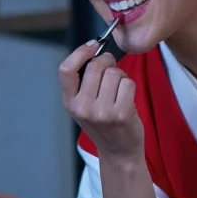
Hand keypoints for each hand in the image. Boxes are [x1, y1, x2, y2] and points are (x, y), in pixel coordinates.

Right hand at [58, 41, 144, 161]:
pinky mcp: (120, 114)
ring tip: (119, 92)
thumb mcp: (84, 105)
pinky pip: (128, 83)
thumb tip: (94, 48)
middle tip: (112, 73)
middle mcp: (82, 107)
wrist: (118, 152)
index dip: (80, 52)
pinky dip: (130, 87)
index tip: (93, 45)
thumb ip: (84, 81)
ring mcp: (101, 112)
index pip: (66, 69)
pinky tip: (127, 100)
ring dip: (121, 77)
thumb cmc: (104, 123)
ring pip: (114, 73)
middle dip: (108, 62)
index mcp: (70, 102)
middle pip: (96, 66)